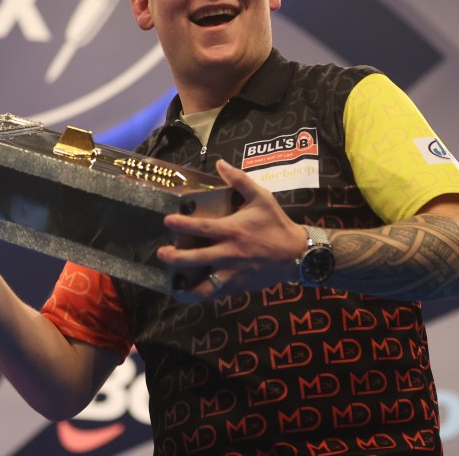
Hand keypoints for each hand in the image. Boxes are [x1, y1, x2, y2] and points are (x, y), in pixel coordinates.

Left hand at [156, 160, 307, 299]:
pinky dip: (202, 295)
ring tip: (173, 284)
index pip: (202, 227)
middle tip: (162, 253)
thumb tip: (220, 163)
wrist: (296, 253)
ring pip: (205, 284)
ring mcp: (233, 272)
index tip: (167, 221)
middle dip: (176, 257)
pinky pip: (217, 294)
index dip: (183, 224)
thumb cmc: (276, 224)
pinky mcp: (239, 285)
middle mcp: (229, 253)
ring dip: (187, 285)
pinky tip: (190, 295)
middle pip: (197, 258)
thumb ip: (240, 180)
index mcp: (232, 230)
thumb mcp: (261, 198)